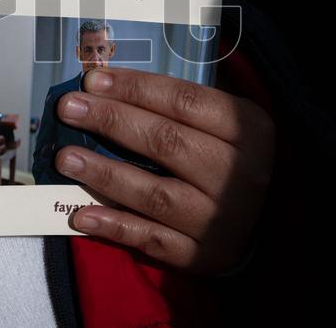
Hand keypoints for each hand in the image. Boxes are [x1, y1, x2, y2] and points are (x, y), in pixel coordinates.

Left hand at [54, 67, 274, 274]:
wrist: (270, 223)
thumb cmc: (232, 159)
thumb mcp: (226, 124)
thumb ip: (179, 107)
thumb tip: (107, 89)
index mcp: (248, 129)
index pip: (184, 101)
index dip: (134, 88)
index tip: (92, 80)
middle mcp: (239, 174)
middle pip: (166, 142)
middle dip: (111, 121)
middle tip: (68, 108)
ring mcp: (221, 218)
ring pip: (155, 193)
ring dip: (105, 174)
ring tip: (66, 158)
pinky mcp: (203, 255)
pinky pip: (153, 240)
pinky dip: (116, 227)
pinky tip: (82, 215)